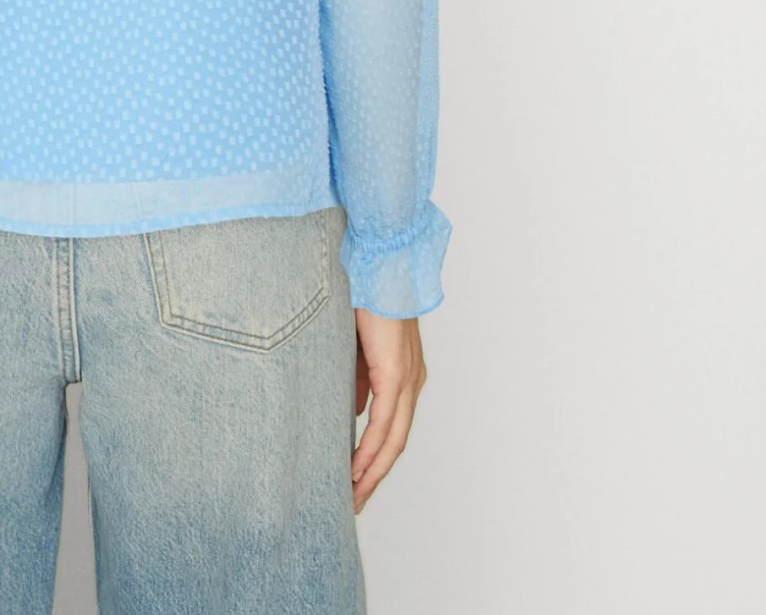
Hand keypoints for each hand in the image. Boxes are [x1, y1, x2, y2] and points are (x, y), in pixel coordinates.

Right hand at [350, 309, 425, 512]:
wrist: (377, 265)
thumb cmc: (364, 297)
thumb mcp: (357, 346)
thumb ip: (359, 379)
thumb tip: (354, 412)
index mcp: (405, 374)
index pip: (392, 426)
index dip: (376, 455)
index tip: (357, 478)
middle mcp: (412, 381)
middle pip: (396, 442)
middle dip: (374, 474)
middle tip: (354, 500)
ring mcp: (407, 380)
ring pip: (393, 440)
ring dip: (372, 471)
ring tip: (352, 494)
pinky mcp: (396, 375)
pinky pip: (383, 424)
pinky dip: (369, 450)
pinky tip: (354, 468)